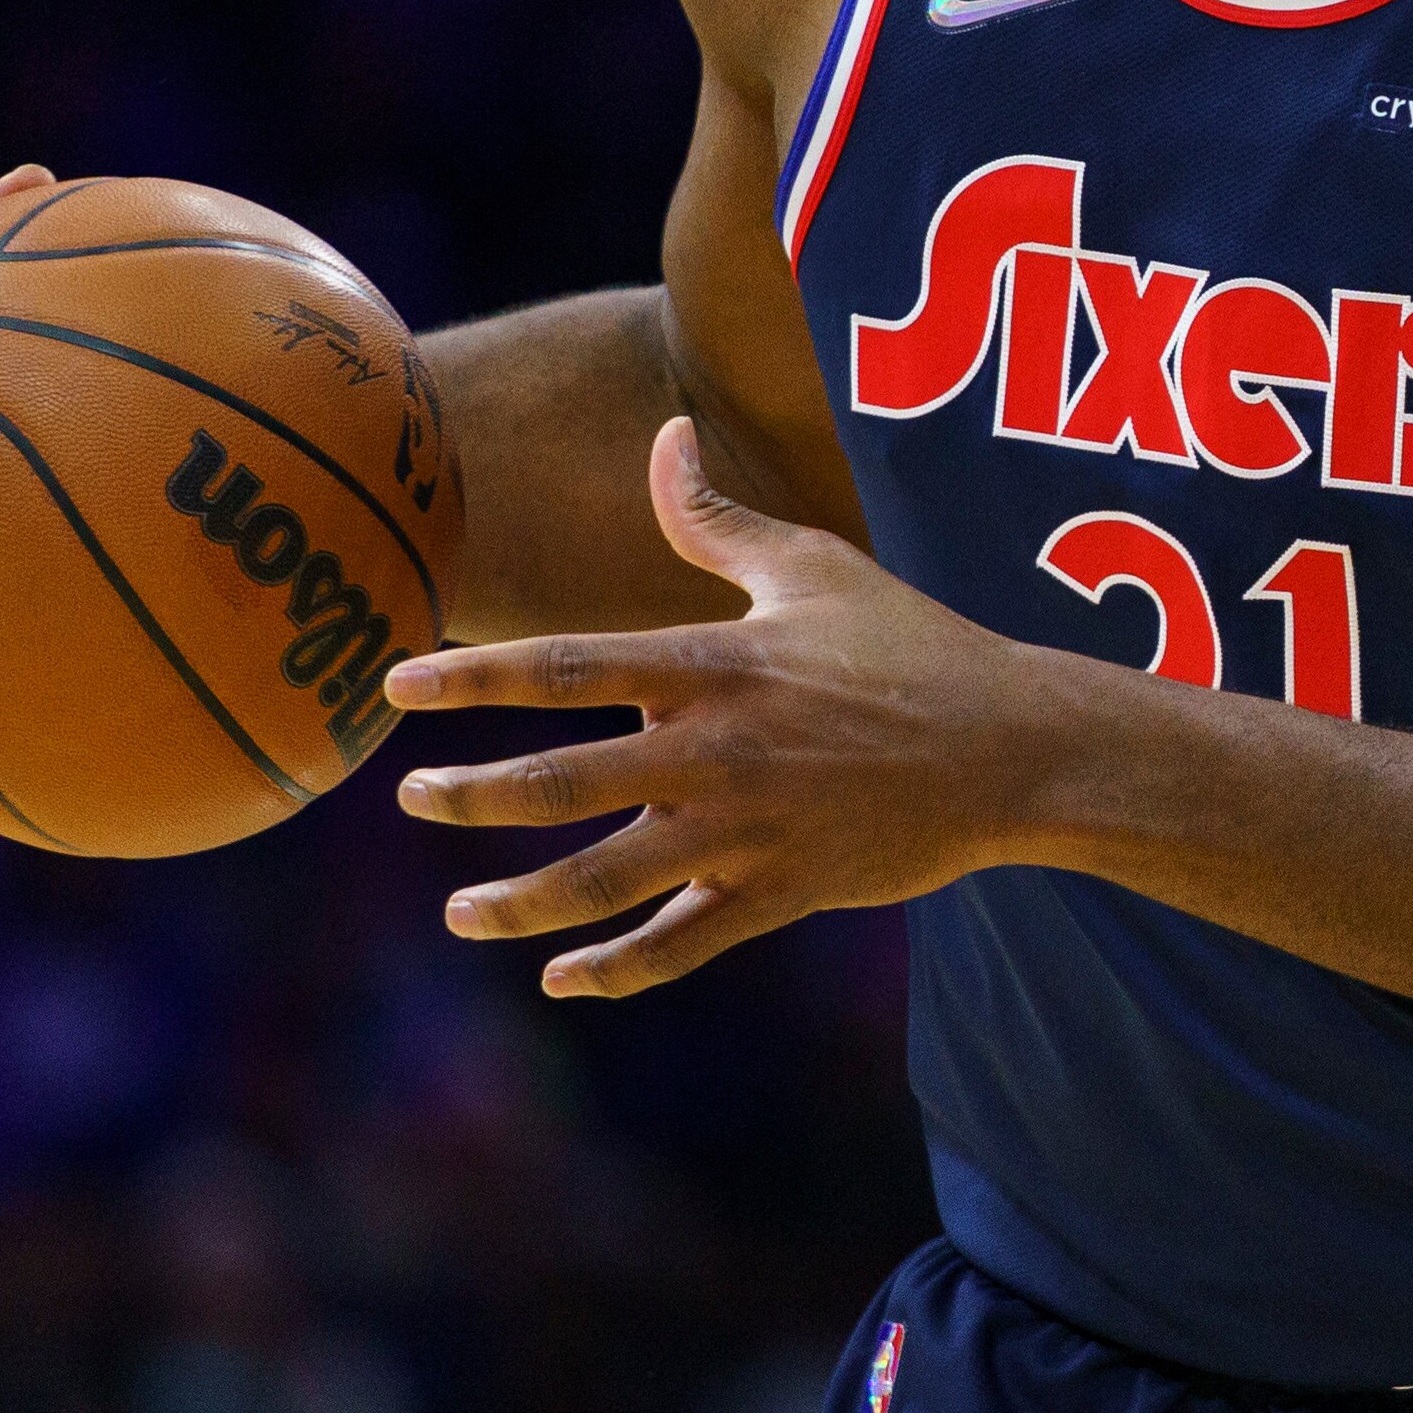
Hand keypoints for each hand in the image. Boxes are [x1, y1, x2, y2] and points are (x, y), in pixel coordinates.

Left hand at [387, 417, 1060, 996]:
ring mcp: (748, 831)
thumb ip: (718, 519)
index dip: (477, 676)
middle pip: (567, 780)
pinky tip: (563, 978)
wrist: (1012, 746)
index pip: (570, 666)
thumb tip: (665, 435)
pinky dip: (618, 969)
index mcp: (716, 665)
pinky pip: (683, 945)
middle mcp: (719, 751)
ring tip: (457, 914)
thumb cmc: (909, 643)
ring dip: (522, 904)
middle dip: (476, 795)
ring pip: (610, 881)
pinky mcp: (782, 893)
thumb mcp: (814, 566)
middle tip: (410, 797)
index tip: (400, 685)